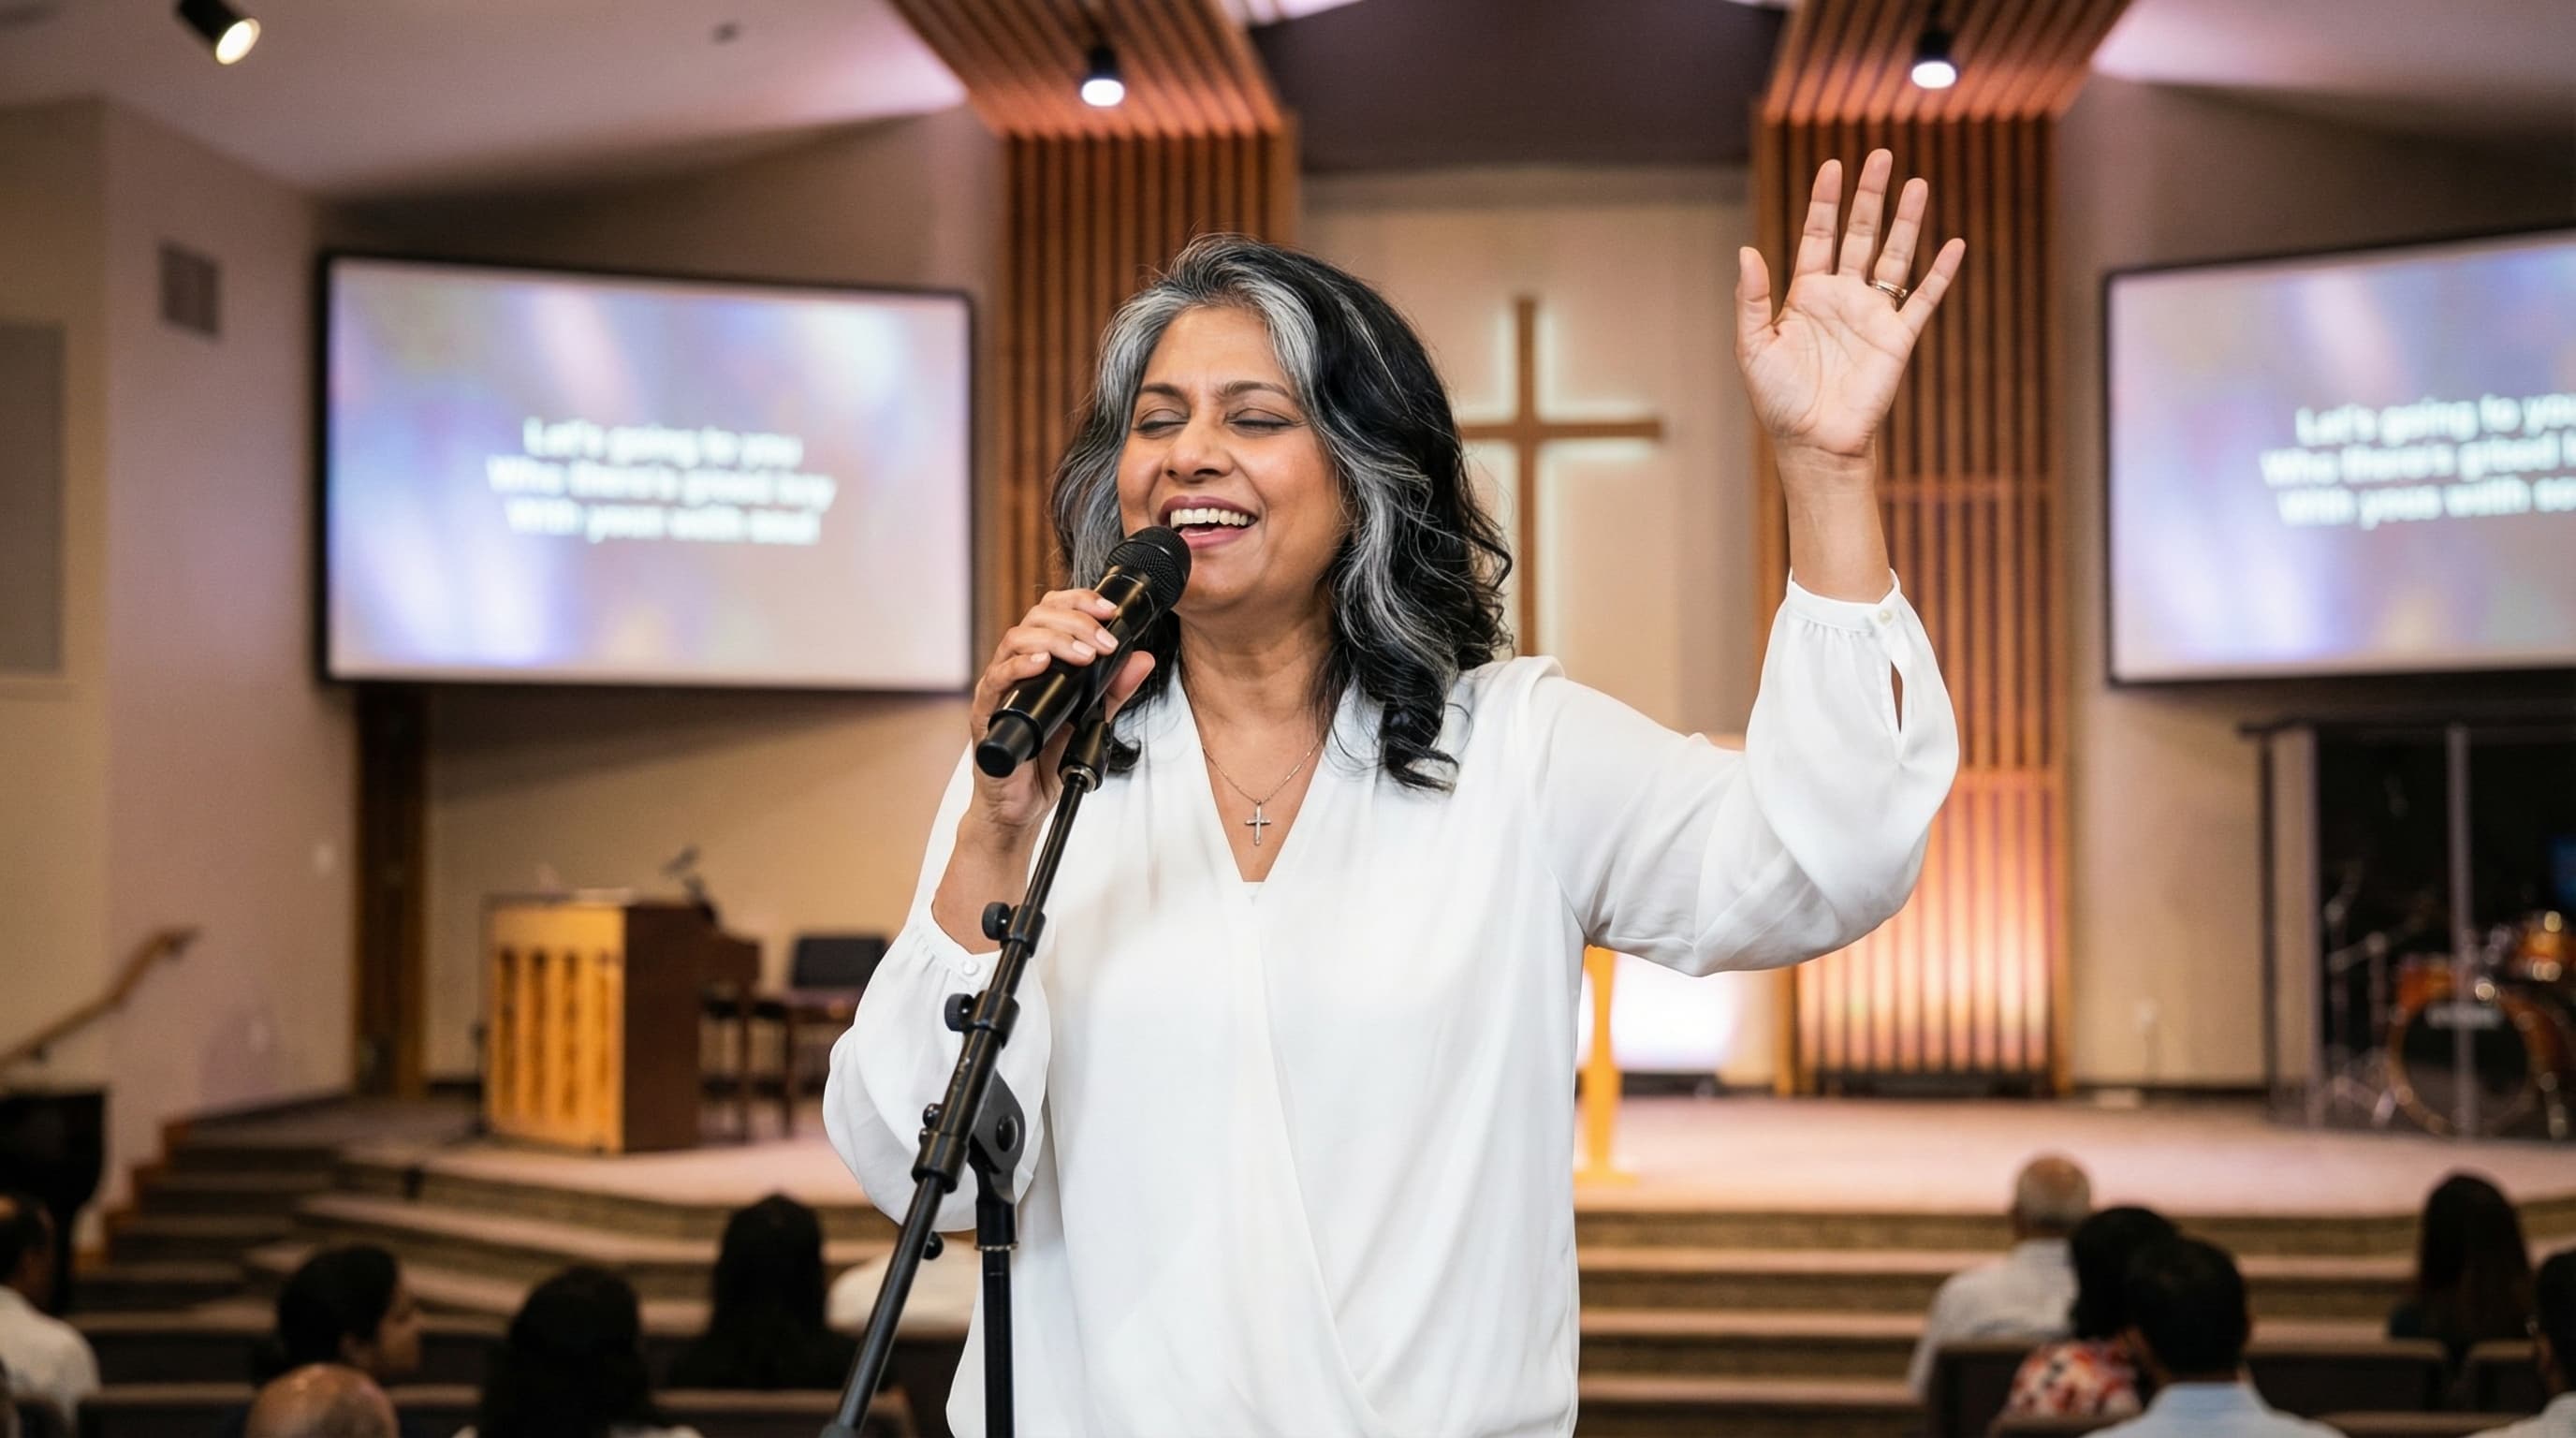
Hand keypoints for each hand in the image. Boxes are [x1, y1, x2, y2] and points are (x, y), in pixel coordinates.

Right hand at [964, 589, 1156, 843]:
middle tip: (1104, 642)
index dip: (1079, 601)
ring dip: (1054, 640)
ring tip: (1084, 654)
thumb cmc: (1048, 759)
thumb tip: (1142, 658)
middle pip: (1036, 618)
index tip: (1110, 611)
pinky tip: (1041, 663)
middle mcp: (1017, 667)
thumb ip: (1114, 689)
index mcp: (1040, 660)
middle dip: (1075, 622)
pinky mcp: (987, 713)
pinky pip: (996, 680)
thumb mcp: (1092, 719)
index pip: (1052, 612)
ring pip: (1015, 640)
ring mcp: (1000, 688)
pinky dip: (1019, 666)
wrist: (1024, 804)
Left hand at [1736, 149, 1965, 464]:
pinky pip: (1924, 300)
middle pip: (1859, 234)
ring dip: (1906, 222)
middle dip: (1869, 196)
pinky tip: (1954, 245)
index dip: (1824, 201)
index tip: (1831, 165)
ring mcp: (1872, 314)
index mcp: (1806, 294)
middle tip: (1881, 155)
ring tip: (1917, 183)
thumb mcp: (1754, 346)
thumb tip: (1746, 250)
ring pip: (1894, 256)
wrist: (1813, 442)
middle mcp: (1842, 296)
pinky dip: (1940, 274)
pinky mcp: (1898, 338)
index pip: (1817, 235)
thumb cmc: (1779, 399)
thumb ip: (1752, 299)